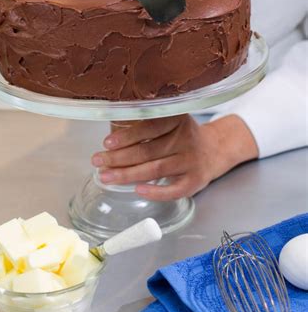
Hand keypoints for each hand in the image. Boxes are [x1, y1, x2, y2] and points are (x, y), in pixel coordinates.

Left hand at [91, 114, 258, 200]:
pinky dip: (156, 192)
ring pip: (155, 169)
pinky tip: (137, 191)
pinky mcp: (196, 181)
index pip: (149, 127)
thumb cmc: (181, 135)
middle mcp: (186, 139)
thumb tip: (110, 138)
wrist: (215, 150)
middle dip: (119, 157)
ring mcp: (192, 161)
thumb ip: (147, 124)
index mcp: (177, 119)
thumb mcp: (170, 120)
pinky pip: (174, 190)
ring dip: (128, 175)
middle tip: (97, 161)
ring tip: (106, 176)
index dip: (127, 136)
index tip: (106, 143)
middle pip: (148, 150)